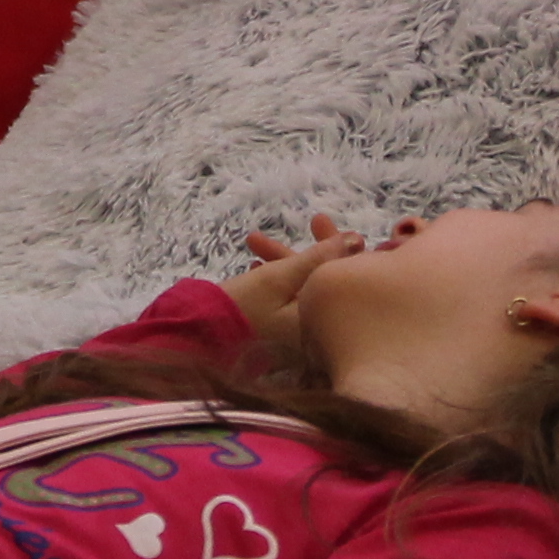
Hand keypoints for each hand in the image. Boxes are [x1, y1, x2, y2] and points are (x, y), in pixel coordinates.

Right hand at [221, 215, 363, 357]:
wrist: (199, 339)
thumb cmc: (241, 308)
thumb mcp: (279, 276)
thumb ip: (318, 257)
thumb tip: (358, 238)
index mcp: (324, 321)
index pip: (345, 279)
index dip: (343, 247)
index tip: (331, 223)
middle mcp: (318, 332)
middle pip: (326, 283)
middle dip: (315, 251)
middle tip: (315, 219)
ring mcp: (298, 336)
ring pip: (304, 290)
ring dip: (286, 262)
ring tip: (254, 240)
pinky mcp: (280, 336)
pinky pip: (290, 302)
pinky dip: (278, 281)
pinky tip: (255, 264)